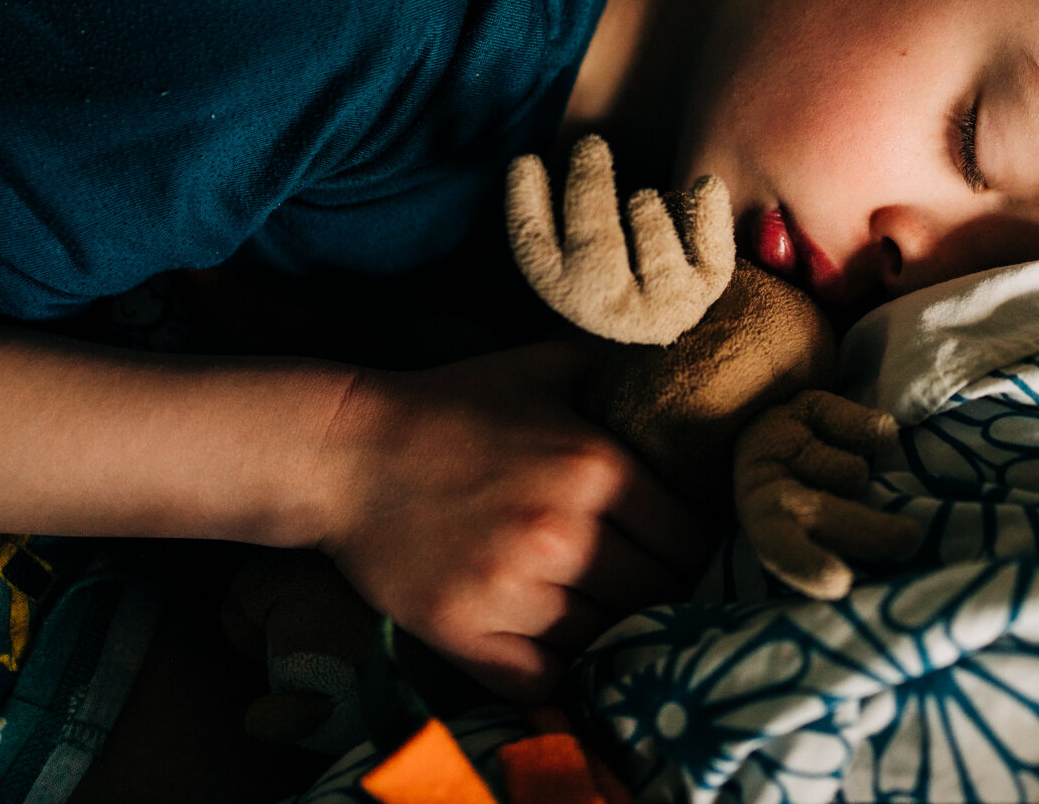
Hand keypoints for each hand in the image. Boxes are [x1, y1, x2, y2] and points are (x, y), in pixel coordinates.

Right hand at [315, 342, 713, 701]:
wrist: (343, 452)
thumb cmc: (449, 407)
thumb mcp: (540, 368)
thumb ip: (615, 369)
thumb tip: (681, 358)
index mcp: (594, 468)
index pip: (689, 536)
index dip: (695, 544)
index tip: (683, 546)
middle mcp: (562, 534)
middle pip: (659, 595)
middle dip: (665, 591)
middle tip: (653, 584)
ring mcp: (512, 591)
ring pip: (607, 639)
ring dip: (615, 630)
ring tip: (610, 614)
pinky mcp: (465, 633)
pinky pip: (544, 679)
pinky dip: (561, 672)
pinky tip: (561, 648)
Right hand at [506, 135, 734, 345]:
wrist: (667, 311)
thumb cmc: (611, 260)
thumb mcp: (574, 243)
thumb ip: (555, 208)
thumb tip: (526, 161)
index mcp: (564, 289)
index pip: (535, 248)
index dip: (525, 204)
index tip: (526, 160)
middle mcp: (610, 307)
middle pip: (595, 245)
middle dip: (590, 188)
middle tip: (590, 145)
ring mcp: (662, 303)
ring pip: (654, 250)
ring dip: (648, 212)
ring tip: (643, 198)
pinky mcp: (705, 289)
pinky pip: (712, 251)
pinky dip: (708, 216)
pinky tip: (705, 183)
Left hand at [734, 390, 924, 599]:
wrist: (788, 431)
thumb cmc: (814, 497)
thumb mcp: (818, 536)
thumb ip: (839, 554)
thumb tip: (868, 584)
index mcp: (766, 525)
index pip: (779, 549)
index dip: (806, 565)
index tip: (841, 582)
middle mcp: (764, 480)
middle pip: (815, 509)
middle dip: (865, 529)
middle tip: (912, 539)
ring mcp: (782, 439)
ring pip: (850, 472)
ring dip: (865, 476)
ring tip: (856, 476)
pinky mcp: (807, 405)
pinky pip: (867, 429)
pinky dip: (877, 436)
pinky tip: (863, 438)